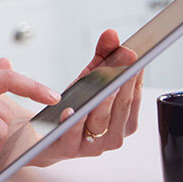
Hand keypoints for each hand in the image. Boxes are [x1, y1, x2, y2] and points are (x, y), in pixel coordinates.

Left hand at [33, 29, 143, 166]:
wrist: (48, 135)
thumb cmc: (75, 106)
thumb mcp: (89, 78)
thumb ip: (102, 56)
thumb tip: (112, 34)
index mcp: (125, 118)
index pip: (134, 94)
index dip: (134, 74)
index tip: (135, 54)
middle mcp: (115, 134)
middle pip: (121, 106)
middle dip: (123, 81)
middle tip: (124, 60)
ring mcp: (95, 144)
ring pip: (102, 120)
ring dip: (104, 101)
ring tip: (105, 85)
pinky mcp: (71, 149)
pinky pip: (75, 134)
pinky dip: (74, 121)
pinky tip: (71, 109)